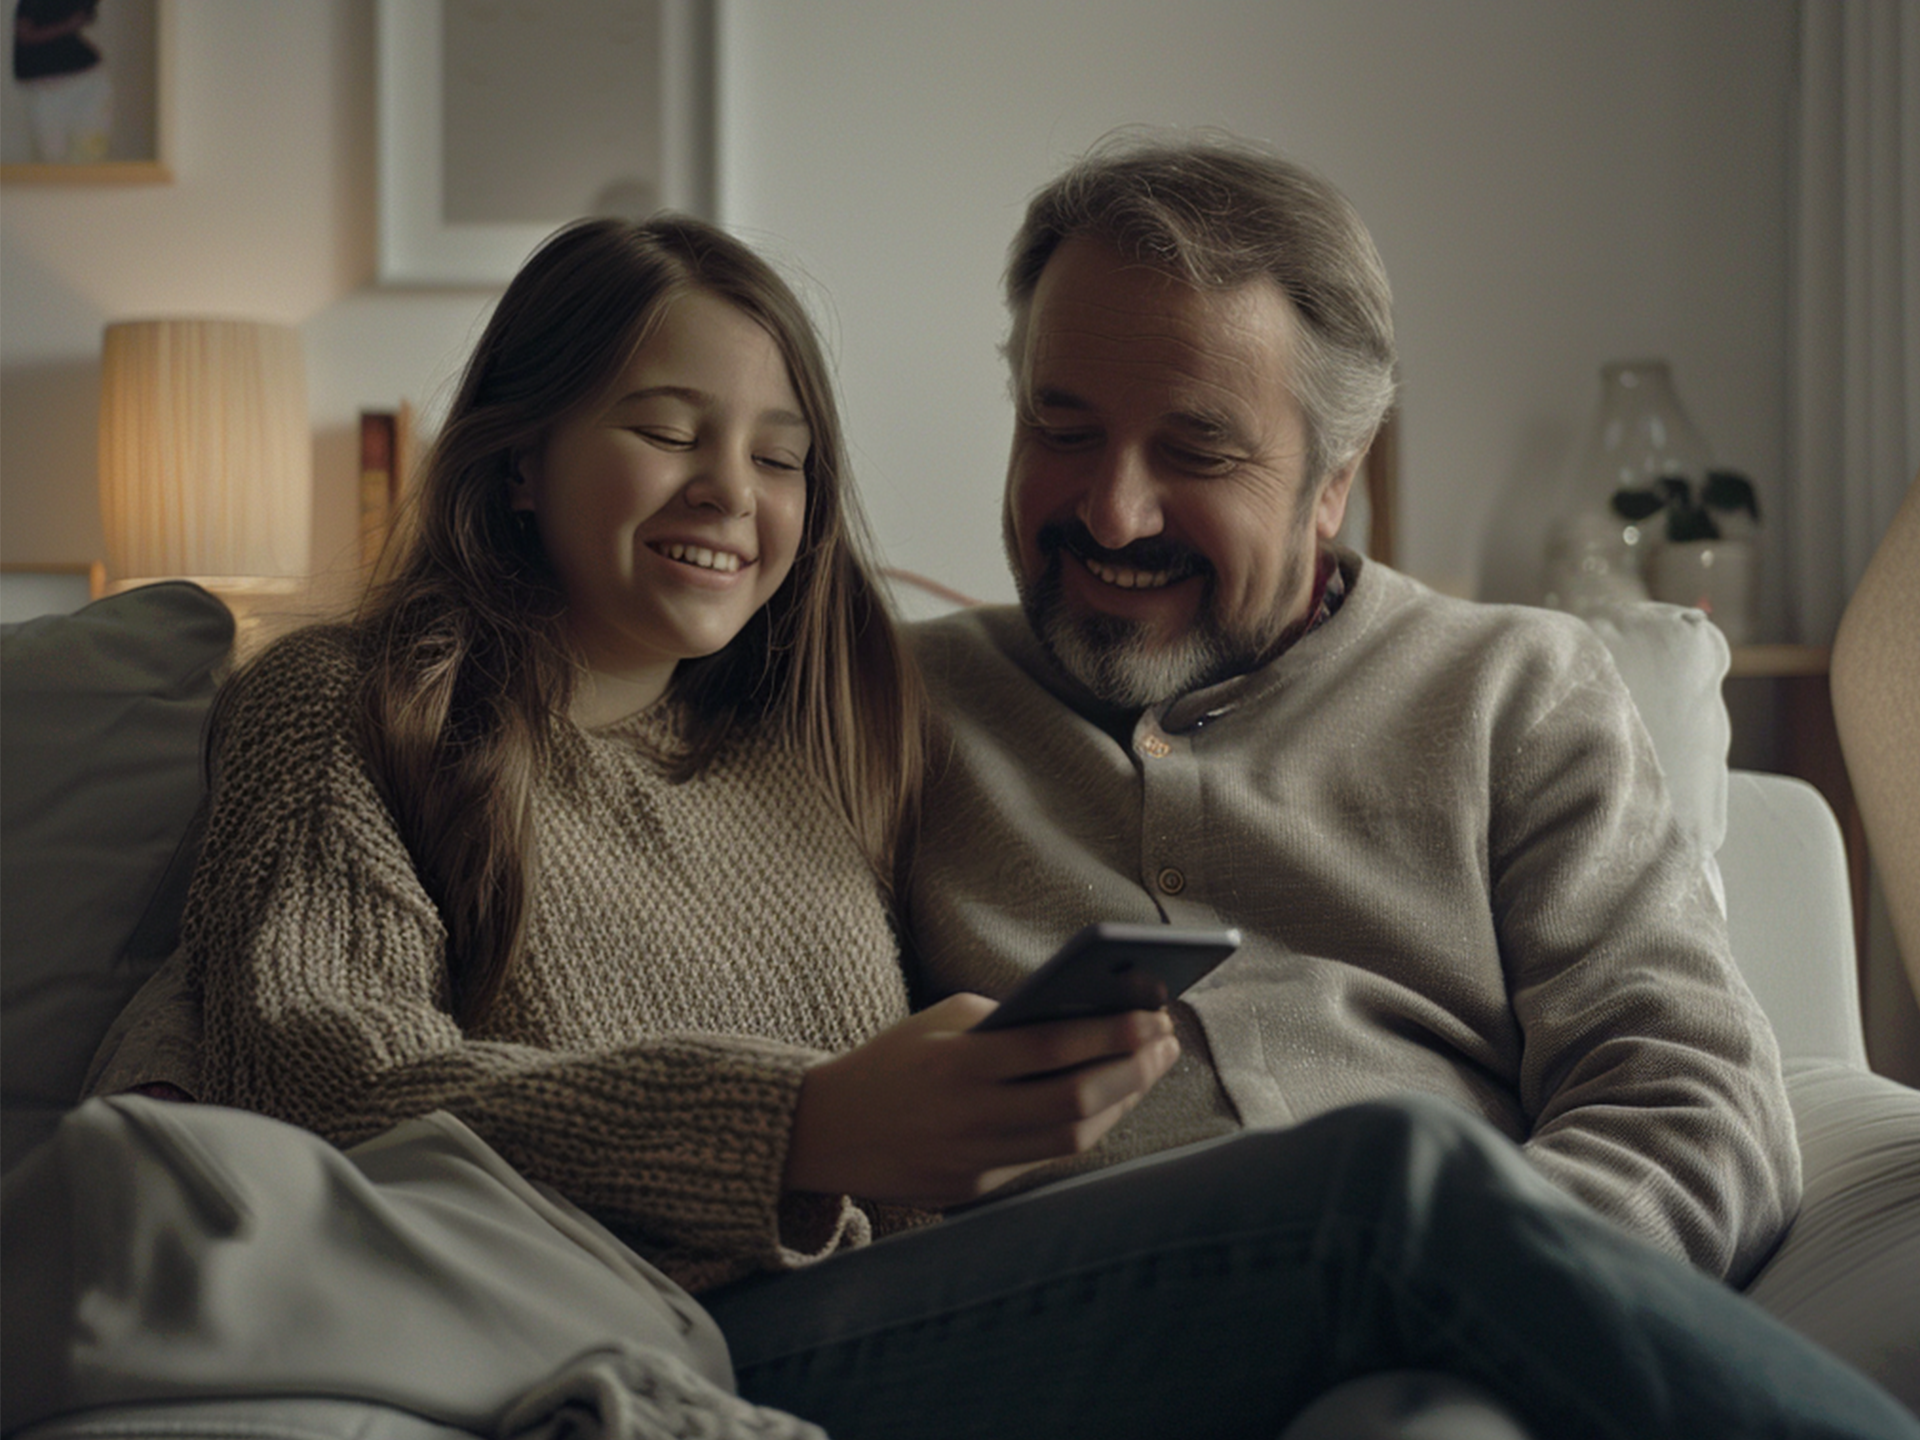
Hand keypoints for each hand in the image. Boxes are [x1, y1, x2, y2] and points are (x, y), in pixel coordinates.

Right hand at [783, 995, 1179, 1206]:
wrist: (826, 1130)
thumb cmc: (895, 1060)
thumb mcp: (941, 1021)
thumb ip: (1008, 1019)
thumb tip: (1089, 1018)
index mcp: (958, 1064)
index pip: (1052, 1047)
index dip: (1111, 1032)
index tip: (1154, 1013)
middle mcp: (969, 1116)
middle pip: (1075, 1099)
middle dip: (1132, 1069)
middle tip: (1166, 1041)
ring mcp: (973, 1159)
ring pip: (1071, 1137)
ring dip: (1120, 1100)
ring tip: (1148, 1068)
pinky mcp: (974, 1189)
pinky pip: (1045, 1158)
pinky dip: (1084, 1126)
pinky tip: (1110, 1099)